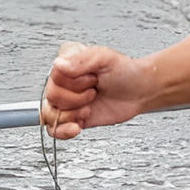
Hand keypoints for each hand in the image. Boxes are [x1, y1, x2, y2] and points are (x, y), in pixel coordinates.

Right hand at [41, 43, 155, 137]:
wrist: (139, 91)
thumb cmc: (124, 72)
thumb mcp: (104, 57)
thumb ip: (81, 59)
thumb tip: (59, 65)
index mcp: (67, 62)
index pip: (54, 76)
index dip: (74, 82)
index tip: (92, 78)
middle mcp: (63, 81)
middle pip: (52, 96)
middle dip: (77, 98)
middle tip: (93, 92)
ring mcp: (66, 100)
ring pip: (50, 114)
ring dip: (72, 114)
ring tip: (88, 108)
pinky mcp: (71, 117)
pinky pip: (54, 129)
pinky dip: (63, 131)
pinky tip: (76, 127)